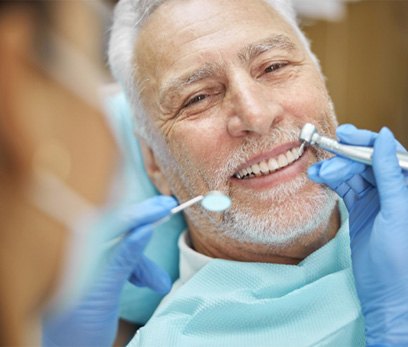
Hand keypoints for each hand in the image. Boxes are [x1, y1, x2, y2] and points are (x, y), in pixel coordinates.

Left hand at [42, 195, 176, 346]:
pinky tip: (147, 282)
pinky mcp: (92, 276)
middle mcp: (76, 254)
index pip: (110, 222)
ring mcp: (84, 265)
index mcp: (72, 255)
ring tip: (160, 284)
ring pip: (122, 248)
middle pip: (117, 229)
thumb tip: (145, 228)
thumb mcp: (104, 293)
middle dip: (145, 226)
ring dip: (144, 263)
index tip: (165, 205)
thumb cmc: (76, 332)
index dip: (140, 211)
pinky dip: (136, 271)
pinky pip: (119, 262)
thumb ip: (123, 258)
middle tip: (169, 211)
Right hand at [308, 125, 407, 345]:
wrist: (388, 295)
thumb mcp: (395, 212)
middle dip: (345, 158)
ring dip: (334, 171)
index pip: (389, 154)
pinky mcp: (362, 209)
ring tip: (316, 174)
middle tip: (325, 160)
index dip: (367, 142)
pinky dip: (332, 183)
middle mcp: (395, 189)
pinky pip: (346, 188)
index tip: (344, 135)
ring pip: (354, 174)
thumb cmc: (400, 259)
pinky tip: (320, 180)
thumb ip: (389, 175)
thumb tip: (384, 137)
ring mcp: (377, 199)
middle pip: (368, 161)